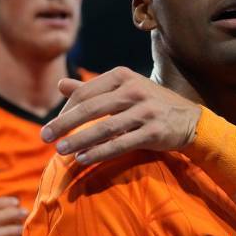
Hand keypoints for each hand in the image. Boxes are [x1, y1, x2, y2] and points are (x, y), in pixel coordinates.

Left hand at [41, 67, 200, 163]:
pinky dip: (100, 152)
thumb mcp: (125, 89)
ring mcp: (146, 111)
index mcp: (123, 76)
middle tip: (44, 137)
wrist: (190, 120)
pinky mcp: (154, 132)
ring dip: (79, 140)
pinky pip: (121, 144)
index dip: (65, 110)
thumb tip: (61, 84)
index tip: (53, 125)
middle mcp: (134, 90)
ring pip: (104, 128)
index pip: (85, 92)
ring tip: (60, 150)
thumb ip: (93, 88)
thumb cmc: (152, 104)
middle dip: (64, 124)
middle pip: (90, 109)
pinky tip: (83, 158)